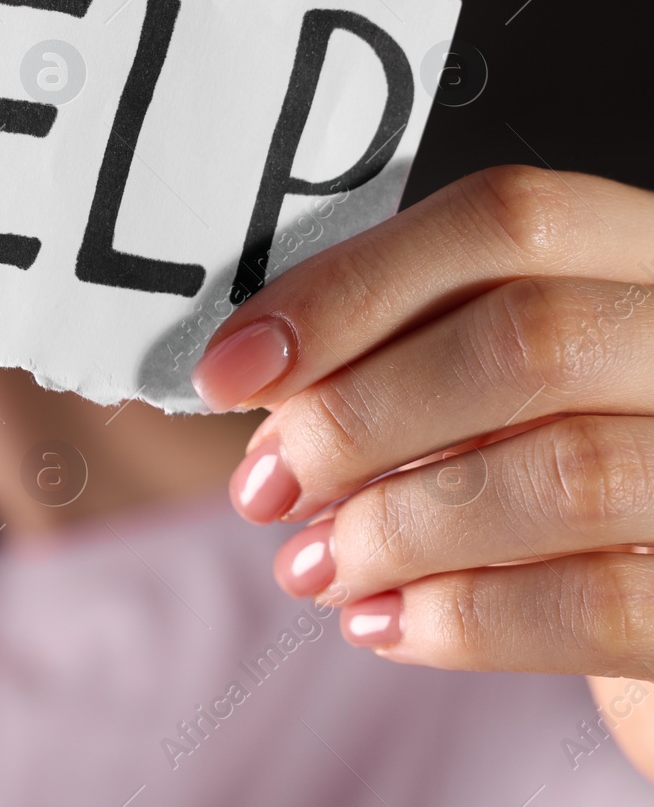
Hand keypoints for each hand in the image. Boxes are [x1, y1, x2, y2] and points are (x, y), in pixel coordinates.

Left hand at [192, 165, 653, 779]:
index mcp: (648, 257)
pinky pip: (598, 607)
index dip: (348, 287)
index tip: (230, 367)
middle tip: (264, 485)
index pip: (506, 220)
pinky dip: (461, 621)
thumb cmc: (557, 481)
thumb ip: (402, 358)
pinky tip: (381, 623)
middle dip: (357, 417)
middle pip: (528, 338)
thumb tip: (254, 375)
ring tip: (312, 566)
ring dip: (394, 529)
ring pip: (563, 474)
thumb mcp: (492, 393)